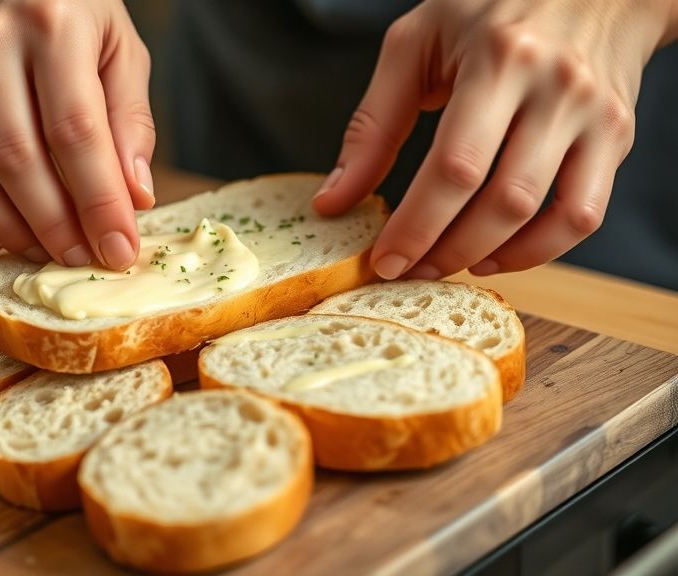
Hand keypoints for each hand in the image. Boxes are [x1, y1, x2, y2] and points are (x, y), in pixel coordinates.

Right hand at [0, 0, 154, 268]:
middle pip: (18, 161)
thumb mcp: (118, 44)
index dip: (99, 202)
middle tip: (85, 259)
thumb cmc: (63, 7)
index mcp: (51, 26)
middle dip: (58, 227)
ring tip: (50, 251)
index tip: (120, 249)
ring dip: (14, 230)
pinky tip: (4, 234)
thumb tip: (134, 195)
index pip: (76, 132)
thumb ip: (130, 118)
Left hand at [313, 0, 676, 278]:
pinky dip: (541, 249)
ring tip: (446, 263)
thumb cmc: (489, 8)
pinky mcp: (616, 136)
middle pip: (503, 201)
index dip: (417, 226)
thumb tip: (334, 200)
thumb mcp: (415, 45)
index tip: (384, 260)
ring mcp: (594, 114)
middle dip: (447, 250)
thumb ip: (372, 125)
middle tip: (409, 269)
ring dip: (489, 256)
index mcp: (499, 59)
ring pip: (547, 215)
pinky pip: (585, 214)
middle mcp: (556, 87)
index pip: (456, 167)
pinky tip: (498, 253)